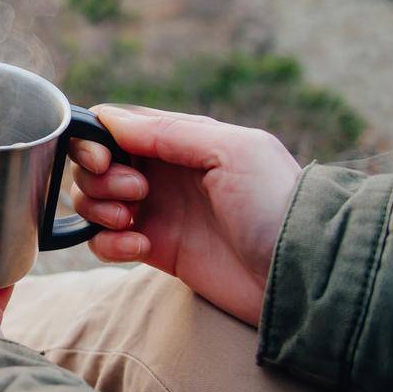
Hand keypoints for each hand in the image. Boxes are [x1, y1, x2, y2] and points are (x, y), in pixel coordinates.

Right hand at [70, 105, 300, 327]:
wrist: (299, 271)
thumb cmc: (275, 203)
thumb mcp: (232, 151)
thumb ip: (170, 131)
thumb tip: (110, 120)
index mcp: (181, 140)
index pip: (116, 126)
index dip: (95, 140)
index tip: (103, 159)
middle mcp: (162, 172)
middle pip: (95, 164)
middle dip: (98, 178)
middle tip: (135, 192)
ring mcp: (156, 211)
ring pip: (93, 201)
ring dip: (98, 208)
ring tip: (129, 220)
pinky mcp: (153, 250)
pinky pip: (104, 242)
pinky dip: (108, 243)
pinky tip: (140, 248)